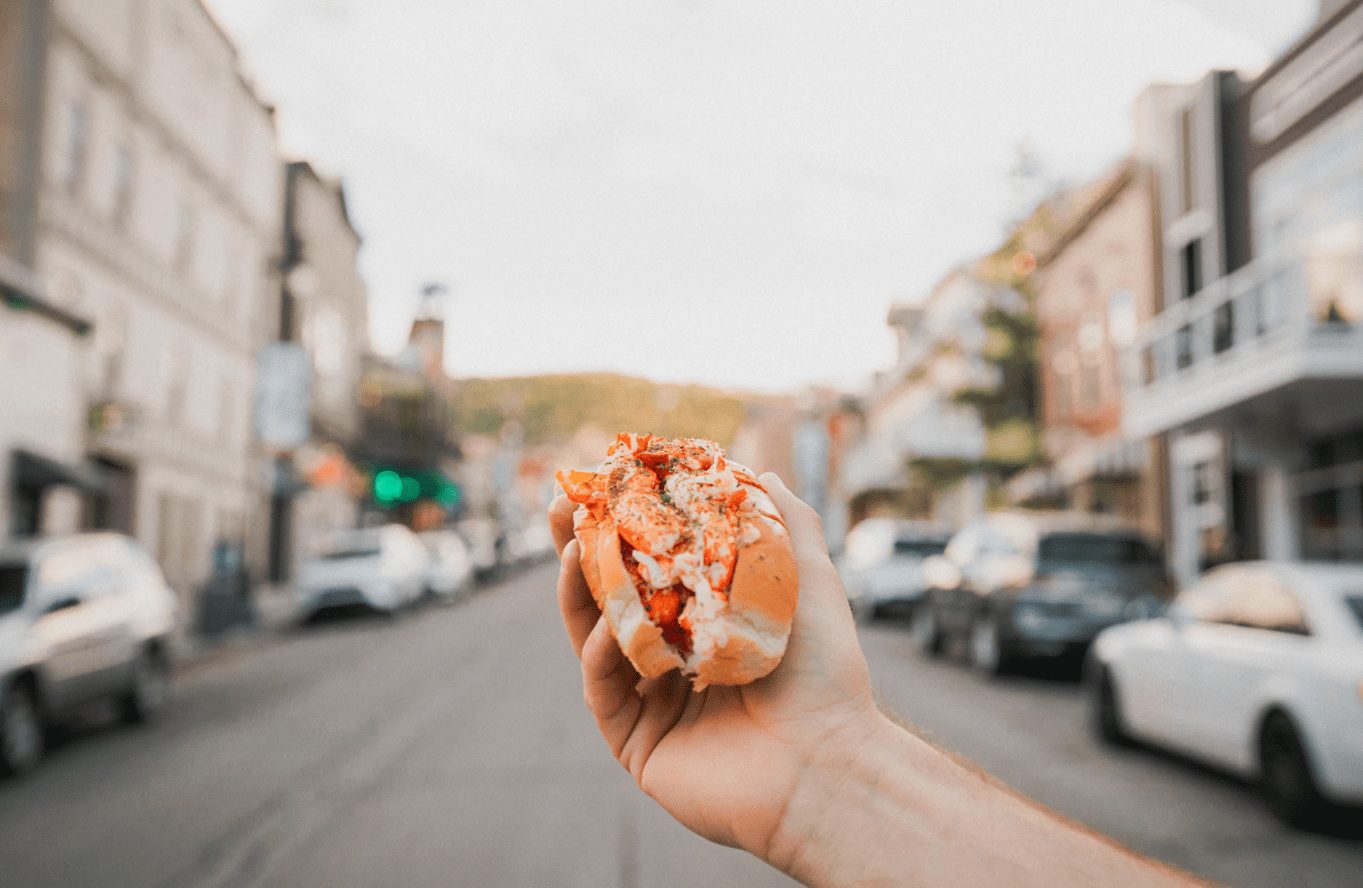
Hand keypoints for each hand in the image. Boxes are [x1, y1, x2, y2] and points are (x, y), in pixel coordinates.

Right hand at [548, 472, 880, 864]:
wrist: (828, 761)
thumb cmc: (825, 673)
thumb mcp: (809, 579)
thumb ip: (787, 523)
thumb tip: (759, 472)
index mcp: (706, 626)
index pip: (651, 567)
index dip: (625, 525)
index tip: (604, 481)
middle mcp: (673, 661)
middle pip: (611, 597)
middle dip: (581, 549)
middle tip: (563, 504)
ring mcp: (651, 703)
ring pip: (594, 639)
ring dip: (578, 593)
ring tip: (573, 548)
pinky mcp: (636, 744)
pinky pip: (604, 691)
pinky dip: (601, 655)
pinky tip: (606, 628)